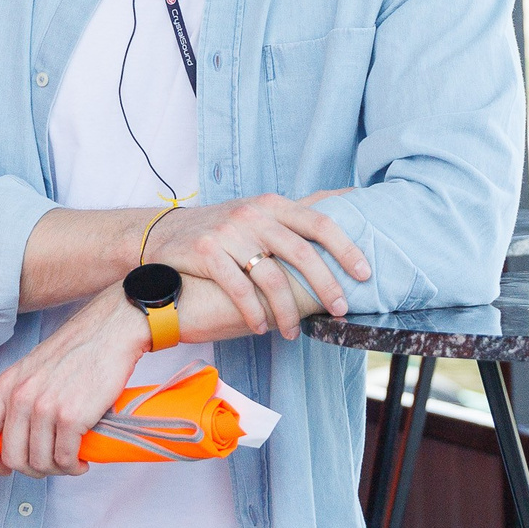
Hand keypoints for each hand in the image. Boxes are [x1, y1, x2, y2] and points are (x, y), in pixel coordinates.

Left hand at [0, 286, 151, 476]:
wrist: (111, 330)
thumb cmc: (78, 349)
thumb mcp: (33, 368)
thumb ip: (19, 397)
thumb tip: (16, 434)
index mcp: (6, 385)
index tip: (4, 469)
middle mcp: (20, 397)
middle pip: (12, 458)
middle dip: (32, 469)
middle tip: (51, 464)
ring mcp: (45, 407)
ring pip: (40, 462)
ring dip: (57, 470)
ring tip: (70, 461)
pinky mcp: (71, 416)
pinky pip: (65, 458)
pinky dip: (74, 467)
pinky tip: (82, 460)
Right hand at [143, 190, 367, 337]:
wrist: (164, 234)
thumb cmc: (224, 228)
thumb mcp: (261, 210)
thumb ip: (301, 210)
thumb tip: (351, 196)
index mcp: (273, 205)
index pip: (319, 222)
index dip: (346, 248)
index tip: (364, 274)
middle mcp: (253, 216)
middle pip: (300, 252)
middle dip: (324, 285)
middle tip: (340, 310)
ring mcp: (229, 233)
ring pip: (270, 276)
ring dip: (286, 310)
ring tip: (295, 331)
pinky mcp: (206, 252)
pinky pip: (238, 289)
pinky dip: (253, 313)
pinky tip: (261, 328)